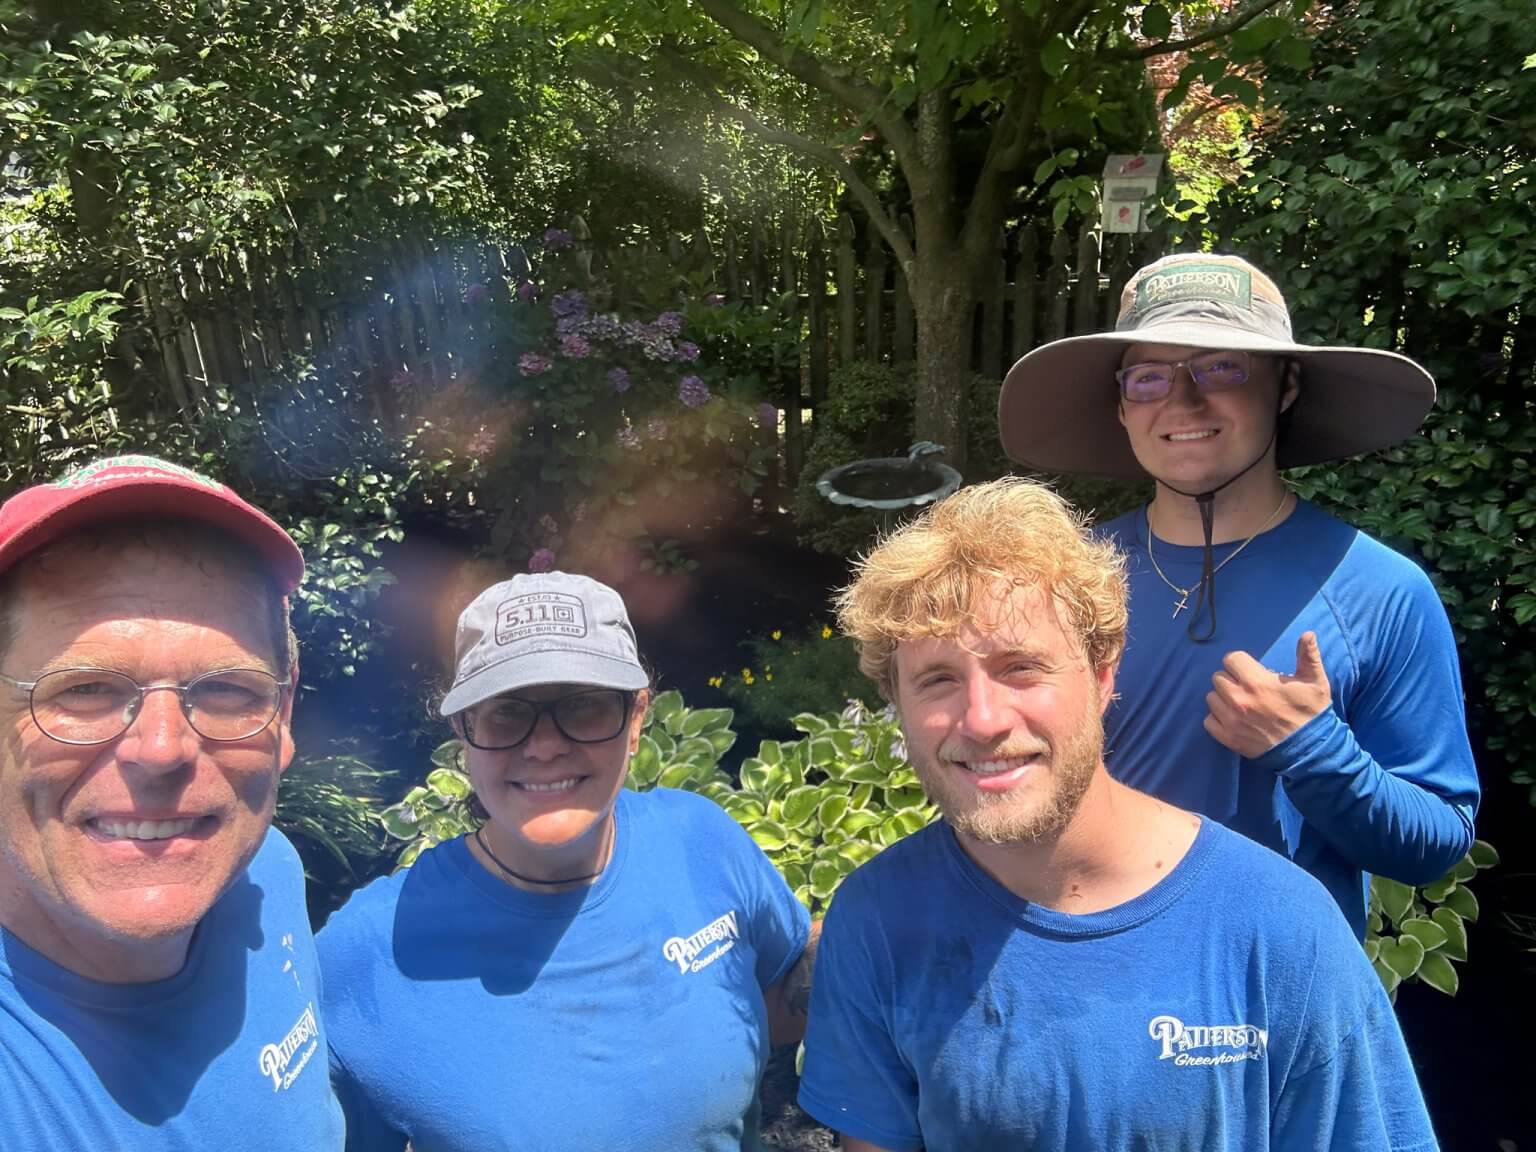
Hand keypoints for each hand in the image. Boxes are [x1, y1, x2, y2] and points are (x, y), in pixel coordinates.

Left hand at [1204, 632, 1331, 757]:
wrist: (1310, 750)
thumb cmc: (1311, 713)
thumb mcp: (1315, 682)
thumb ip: (1308, 656)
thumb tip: (1307, 633)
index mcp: (1256, 682)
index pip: (1231, 659)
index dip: (1241, 663)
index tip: (1251, 671)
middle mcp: (1239, 699)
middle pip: (1218, 677)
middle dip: (1231, 679)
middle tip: (1247, 688)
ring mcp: (1231, 719)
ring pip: (1212, 698)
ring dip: (1223, 698)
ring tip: (1241, 703)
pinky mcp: (1227, 738)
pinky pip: (1208, 720)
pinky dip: (1218, 719)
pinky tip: (1234, 719)